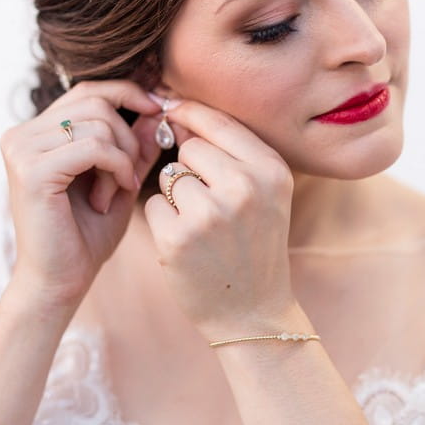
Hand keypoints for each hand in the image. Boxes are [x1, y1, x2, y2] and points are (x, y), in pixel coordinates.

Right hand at [0, 79, 160, 305]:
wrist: (60, 281)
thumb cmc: (88, 235)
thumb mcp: (120, 180)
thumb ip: (135, 146)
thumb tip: (156, 110)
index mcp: (36, 133)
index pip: (88, 90)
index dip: (127, 93)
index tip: (159, 112)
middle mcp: (21, 135)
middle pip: (95, 102)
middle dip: (127, 137)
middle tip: (130, 176)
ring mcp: (21, 150)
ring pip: (97, 123)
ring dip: (121, 159)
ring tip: (114, 192)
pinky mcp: (31, 170)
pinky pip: (93, 146)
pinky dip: (116, 167)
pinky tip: (113, 195)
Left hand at [143, 101, 297, 338]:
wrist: (253, 312)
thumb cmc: (254, 246)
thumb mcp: (264, 195)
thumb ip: (231, 153)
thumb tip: (176, 113)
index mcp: (271, 170)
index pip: (219, 122)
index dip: (191, 115)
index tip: (174, 113)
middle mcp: (244, 187)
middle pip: (190, 148)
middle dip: (190, 169)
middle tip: (211, 206)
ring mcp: (210, 213)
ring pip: (170, 176)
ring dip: (176, 198)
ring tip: (203, 229)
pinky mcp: (178, 238)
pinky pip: (153, 205)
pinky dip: (163, 222)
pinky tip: (186, 246)